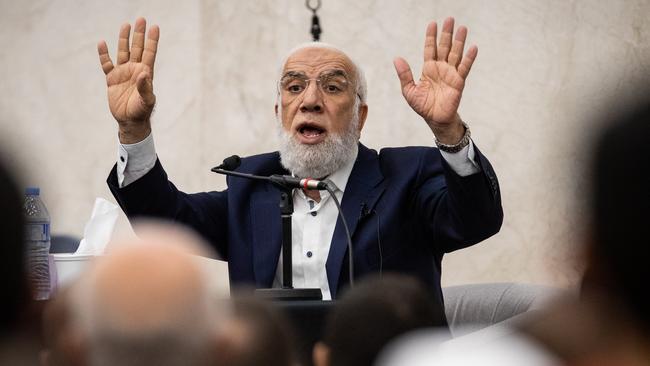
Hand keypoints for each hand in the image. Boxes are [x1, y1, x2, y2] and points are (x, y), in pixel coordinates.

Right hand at [98, 18, 158, 143]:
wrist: (129, 121)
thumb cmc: (141, 111)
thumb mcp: (146, 101)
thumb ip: (145, 87)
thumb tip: (144, 74)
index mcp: (145, 73)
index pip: (149, 53)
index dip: (152, 40)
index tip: (155, 27)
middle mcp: (134, 70)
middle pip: (137, 48)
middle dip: (139, 34)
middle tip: (141, 19)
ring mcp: (123, 73)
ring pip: (123, 52)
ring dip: (124, 39)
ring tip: (126, 25)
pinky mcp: (112, 79)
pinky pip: (107, 64)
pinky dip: (104, 54)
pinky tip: (102, 43)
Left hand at [394, 17, 476, 143]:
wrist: (435, 119)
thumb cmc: (423, 106)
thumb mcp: (409, 90)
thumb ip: (404, 74)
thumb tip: (397, 58)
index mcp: (428, 68)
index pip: (430, 48)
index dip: (431, 36)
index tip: (433, 23)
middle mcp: (441, 68)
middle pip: (444, 47)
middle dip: (447, 34)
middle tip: (450, 19)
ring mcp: (451, 74)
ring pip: (456, 54)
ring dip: (459, 41)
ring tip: (462, 28)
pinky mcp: (459, 82)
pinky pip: (464, 68)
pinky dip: (469, 58)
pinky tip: (473, 48)